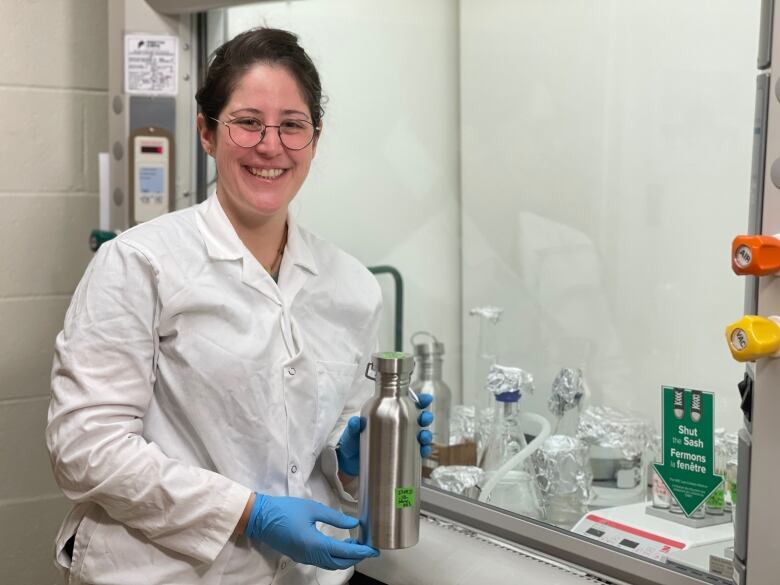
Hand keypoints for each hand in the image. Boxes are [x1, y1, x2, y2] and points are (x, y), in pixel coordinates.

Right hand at [245, 493, 378, 569]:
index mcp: (315, 544)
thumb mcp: (312, 509)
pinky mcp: (300, 555)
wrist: (260, 518)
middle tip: (368, 546)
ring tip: (356, 544)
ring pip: (330, 563)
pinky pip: (322, 560)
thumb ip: (335, 517)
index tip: (374, 548)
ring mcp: (305, 557)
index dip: (361, 551)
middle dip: (356, 557)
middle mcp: (311, 555)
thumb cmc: (285, 510)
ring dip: (346, 557)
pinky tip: (340, 545)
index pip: (344, 552)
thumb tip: (353, 523)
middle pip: (339, 563)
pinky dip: (335, 556)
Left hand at [336, 393, 434, 476]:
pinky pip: (416, 451)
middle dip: (425, 417)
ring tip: (424, 438)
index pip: (405, 403)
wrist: (349, 461)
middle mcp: (396, 425)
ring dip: (426, 435)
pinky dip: (423, 451)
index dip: (418, 400)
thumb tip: (356, 422)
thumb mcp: (352, 431)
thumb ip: (353, 426)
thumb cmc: (351, 441)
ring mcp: (399, 439)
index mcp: (387, 413)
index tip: (425, 399)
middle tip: (424, 419)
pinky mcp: (400, 453)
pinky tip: (423, 452)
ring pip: (419, 434)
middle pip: (417, 418)